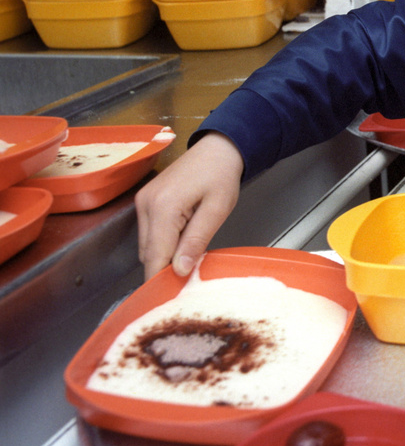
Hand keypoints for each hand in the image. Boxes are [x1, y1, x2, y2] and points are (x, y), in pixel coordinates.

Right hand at [135, 132, 243, 278]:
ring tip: (187, 258)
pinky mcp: (145, 200)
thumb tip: (179, 270)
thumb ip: (196, 240)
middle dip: (163, 269)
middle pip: (148, 253)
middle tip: (185, 281)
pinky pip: (149, 232)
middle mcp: (146, 204)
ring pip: (146, 245)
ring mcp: (142, 201)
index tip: (172, 298)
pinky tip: (181, 242)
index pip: (155, 256)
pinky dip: (162, 242)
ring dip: (163, 255)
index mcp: (163, 207)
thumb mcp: (217, 210)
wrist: (218, 148)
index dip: (162, 280)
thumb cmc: (222, 175)